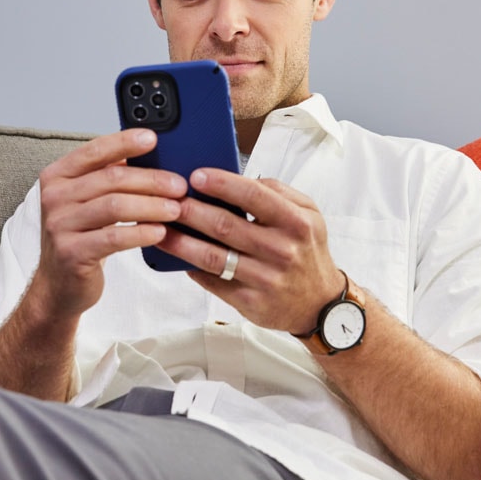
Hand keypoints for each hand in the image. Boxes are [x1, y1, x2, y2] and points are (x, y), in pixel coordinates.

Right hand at [29, 129, 187, 319]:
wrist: (59, 284)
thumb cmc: (81, 237)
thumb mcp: (88, 201)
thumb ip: (108, 177)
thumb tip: (150, 154)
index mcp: (57, 176)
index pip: (95, 150)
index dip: (125, 142)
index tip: (153, 138)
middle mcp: (53, 197)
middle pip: (111, 178)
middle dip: (151, 180)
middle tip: (179, 185)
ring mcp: (60, 225)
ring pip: (115, 206)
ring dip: (151, 206)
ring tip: (175, 209)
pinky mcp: (72, 253)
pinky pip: (114, 237)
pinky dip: (141, 232)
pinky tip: (160, 232)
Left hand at [156, 168, 344, 333]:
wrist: (319, 304)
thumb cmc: (306, 250)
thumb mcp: (308, 214)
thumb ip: (277, 191)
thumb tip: (239, 178)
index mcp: (296, 222)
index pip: (254, 196)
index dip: (221, 184)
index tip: (196, 176)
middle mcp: (281, 250)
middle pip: (225, 226)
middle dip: (191, 210)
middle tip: (167, 200)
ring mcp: (264, 279)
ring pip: (212, 257)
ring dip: (181, 242)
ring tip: (161, 229)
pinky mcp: (249, 302)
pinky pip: (212, 281)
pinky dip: (190, 267)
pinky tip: (175, 256)